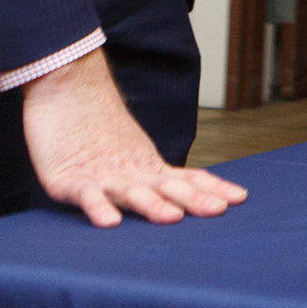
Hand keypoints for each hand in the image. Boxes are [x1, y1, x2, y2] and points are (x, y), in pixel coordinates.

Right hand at [24, 50, 245, 227]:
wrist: (65, 86)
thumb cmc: (93, 126)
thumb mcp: (128, 154)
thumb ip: (150, 176)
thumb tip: (178, 194)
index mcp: (146, 166)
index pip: (185, 179)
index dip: (211, 188)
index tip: (240, 198)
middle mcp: (130, 171)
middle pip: (166, 186)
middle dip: (193, 199)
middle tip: (219, 210)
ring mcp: (100, 174)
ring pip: (131, 191)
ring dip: (152, 205)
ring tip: (172, 218)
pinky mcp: (67, 179)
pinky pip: (85, 195)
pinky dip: (98, 207)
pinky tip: (111, 222)